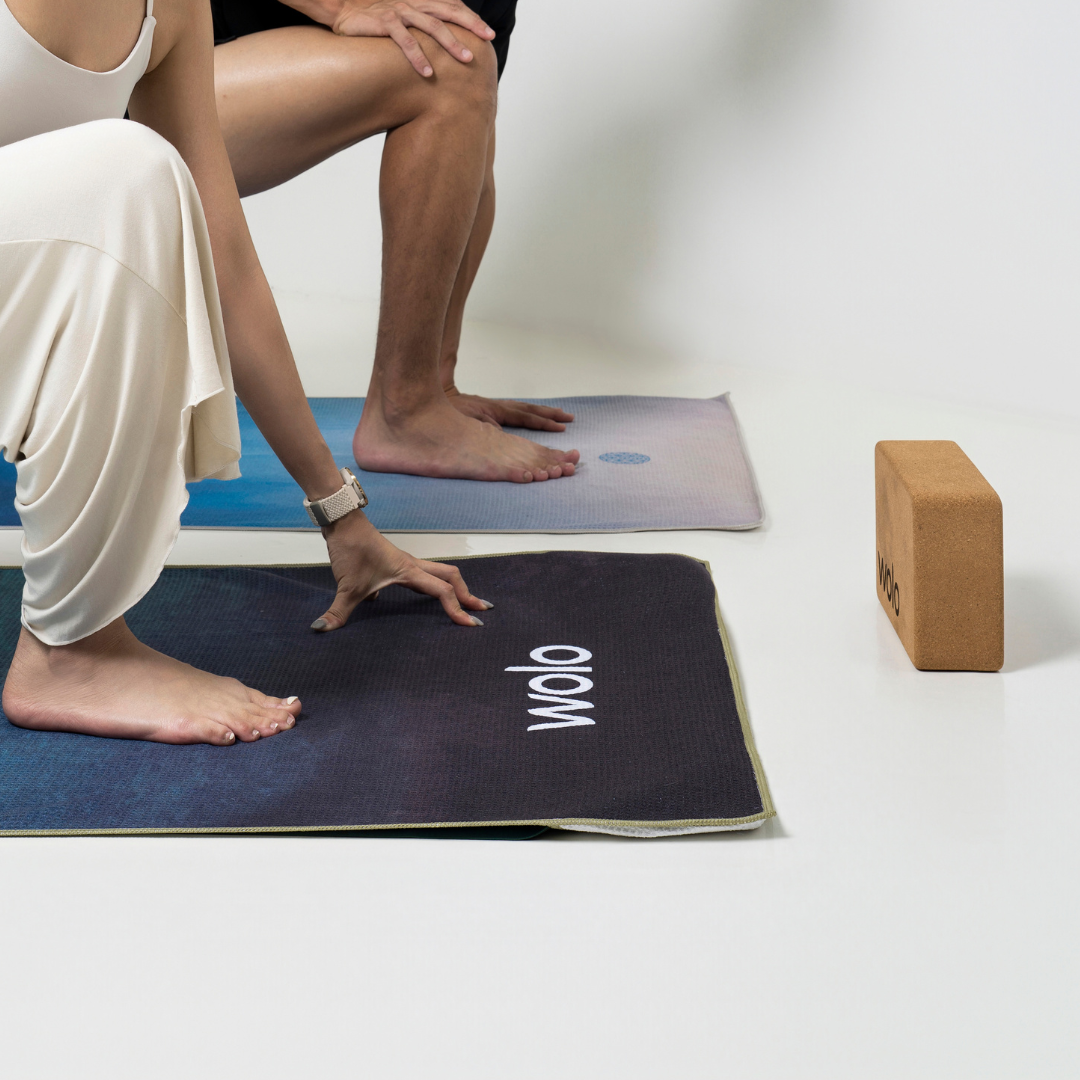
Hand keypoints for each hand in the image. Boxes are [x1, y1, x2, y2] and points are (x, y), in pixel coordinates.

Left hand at [311, 508, 491, 630]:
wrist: (343, 523)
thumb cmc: (350, 549)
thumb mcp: (345, 586)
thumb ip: (337, 611)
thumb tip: (321, 630)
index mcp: (408, 571)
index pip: (442, 591)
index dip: (457, 608)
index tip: (470, 625)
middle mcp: (413, 565)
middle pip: (451, 576)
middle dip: (467, 594)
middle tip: (480, 611)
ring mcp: (407, 562)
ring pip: (441, 572)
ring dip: (455, 587)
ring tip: (464, 604)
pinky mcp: (398, 562)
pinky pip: (427, 573)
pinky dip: (437, 584)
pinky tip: (430, 598)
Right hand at [330, 0, 494, 76]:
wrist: (342, 7)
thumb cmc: (373, 15)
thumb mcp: (401, 15)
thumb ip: (420, 24)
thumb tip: (439, 43)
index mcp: (419, 0)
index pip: (451, 5)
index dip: (470, 17)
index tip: (488, 33)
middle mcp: (413, 2)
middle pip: (448, 12)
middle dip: (470, 24)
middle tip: (487, 39)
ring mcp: (399, 11)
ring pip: (432, 26)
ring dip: (451, 43)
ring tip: (466, 59)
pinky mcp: (384, 22)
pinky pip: (404, 41)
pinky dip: (417, 57)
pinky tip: (428, 73)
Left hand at [445, 385, 575, 432]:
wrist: (432, 396)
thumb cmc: (446, 410)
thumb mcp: (465, 421)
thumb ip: (485, 426)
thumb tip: (501, 432)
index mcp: (495, 409)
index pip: (525, 416)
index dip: (544, 422)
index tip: (561, 426)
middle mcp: (498, 406)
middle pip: (529, 409)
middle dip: (550, 414)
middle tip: (569, 418)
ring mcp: (493, 407)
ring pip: (523, 408)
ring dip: (541, 412)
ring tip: (558, 415)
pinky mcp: (487, 409)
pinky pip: (515, 411)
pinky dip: (528, 413)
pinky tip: (533, 416)